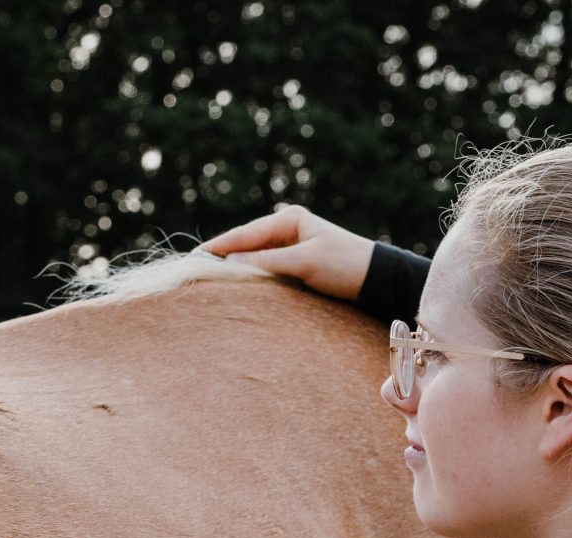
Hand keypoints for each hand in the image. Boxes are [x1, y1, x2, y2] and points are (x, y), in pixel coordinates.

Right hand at [198, 203, 375, 302]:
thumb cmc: (345, 265)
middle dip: (223, 256)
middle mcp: (287, 228)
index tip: (194, 257)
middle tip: (193, 269)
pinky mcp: (297, 263)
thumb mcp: (304, 263)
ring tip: (208, 278)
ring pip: (254, 257)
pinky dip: (252, 275)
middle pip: (246, 244)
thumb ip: (267, 263)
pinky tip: (238, 284)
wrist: (378, 278)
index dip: (218, 246)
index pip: (244, 234)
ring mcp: (292, 245)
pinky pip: (266, 268)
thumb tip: (230, 264)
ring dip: (236, 267)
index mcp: (289, 219)